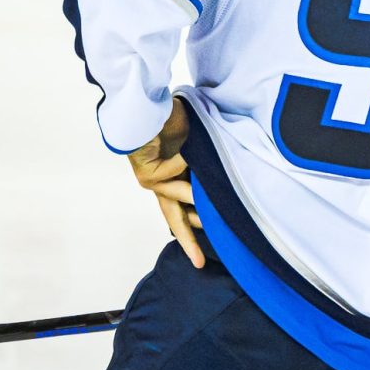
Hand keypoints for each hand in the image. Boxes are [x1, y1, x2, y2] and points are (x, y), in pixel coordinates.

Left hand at [128, 98, 205, 268]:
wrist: (150, 106)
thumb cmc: (175, 119)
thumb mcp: (197, 147)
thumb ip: (207, 168)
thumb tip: (222, 190)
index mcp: (172, 177)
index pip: (182, 209)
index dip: (193, 229)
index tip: (204, 253)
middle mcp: (161, 182)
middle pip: (175, 218)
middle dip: (189, 241)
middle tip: (201, 263)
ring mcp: (153, 180)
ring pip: (180, 200)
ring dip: (195, 196)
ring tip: (209, 188)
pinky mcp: (147, 176)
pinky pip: (173, 178)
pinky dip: (183, 166)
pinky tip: (185, 150)